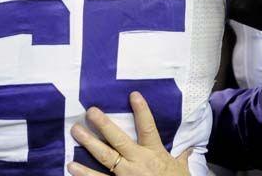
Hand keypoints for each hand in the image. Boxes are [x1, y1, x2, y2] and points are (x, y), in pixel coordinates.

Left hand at [69, 92, 190, 175]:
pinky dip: (84, 174)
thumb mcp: (181, 170)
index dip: (141, 111)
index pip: (147, 128)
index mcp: (154, 154)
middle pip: (118, 140)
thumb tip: (190, 148)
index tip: (133, 95)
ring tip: (76, 132)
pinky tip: (71, 166)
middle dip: (103, 124)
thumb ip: (182, 158)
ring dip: (89, 144)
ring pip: (104, 158)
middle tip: (90, 111)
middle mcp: (137, 162)